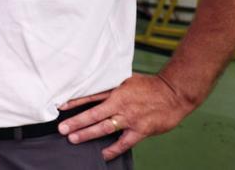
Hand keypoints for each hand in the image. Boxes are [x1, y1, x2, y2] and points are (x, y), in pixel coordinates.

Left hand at [57, 73, 195, 160]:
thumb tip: (94, 83)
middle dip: (76, 122)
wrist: (174, 94)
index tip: (60, 107)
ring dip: (88, 134)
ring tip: (74, 139)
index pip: (91, 96)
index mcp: (116, 91)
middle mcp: (120, 105)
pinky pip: (124, 142)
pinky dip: (113, 149)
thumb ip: (111, 85)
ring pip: (105, 128)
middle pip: (94, 114)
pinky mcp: (140, 130)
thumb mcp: (127, 79)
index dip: (75, 102)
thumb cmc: (150, 86)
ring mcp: (130, 118)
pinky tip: (103, 154)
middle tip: (62, 129)